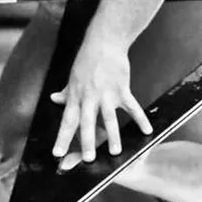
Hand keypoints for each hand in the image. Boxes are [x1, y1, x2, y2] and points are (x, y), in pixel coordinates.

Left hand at [51, 37, 152, 161]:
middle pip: (87, 123)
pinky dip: (140, 119)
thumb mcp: (73, 77)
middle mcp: (89, 97)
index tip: (57, 154)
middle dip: (86, 142)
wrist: (105, 42)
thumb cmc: (87, 59)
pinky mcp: (122, 89)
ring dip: (113, 136)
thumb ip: (65, 92)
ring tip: (115, 152)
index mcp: (76, 96)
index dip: (62, 138)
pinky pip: (132, 107)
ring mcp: (107, 94)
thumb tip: (54, 99)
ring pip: (109, 118)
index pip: (67, 121)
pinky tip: (147, 130)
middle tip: (87, 159)